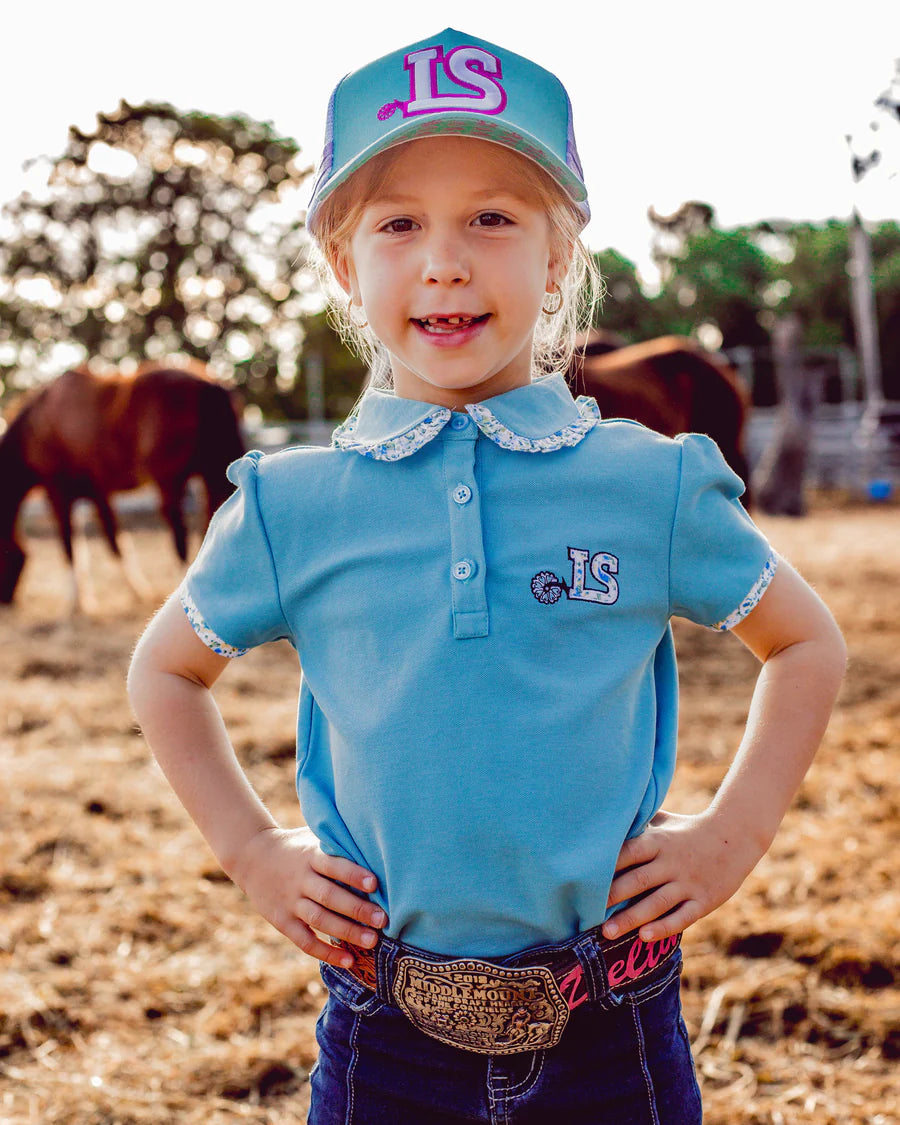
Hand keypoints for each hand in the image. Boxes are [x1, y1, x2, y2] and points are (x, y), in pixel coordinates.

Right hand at [229, 825, 386, 967]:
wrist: (252, 856)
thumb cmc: (296, 846)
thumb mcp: (312, 837)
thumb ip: (336, 843)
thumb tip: (375, 846)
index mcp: (310, 856)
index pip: (332, 865)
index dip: (352, 874)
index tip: (374, 883)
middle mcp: (300, 880)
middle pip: (329, 896)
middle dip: (357, 909)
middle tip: (382, 920)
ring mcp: (290, 902)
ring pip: (319, 920)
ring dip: (346, 932)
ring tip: (372, 941)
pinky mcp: (283, 921)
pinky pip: (305, 941)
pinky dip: (326, 952)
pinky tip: (349, 961)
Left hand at [601, 808, 763, 942]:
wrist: (736, 836)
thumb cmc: (689, 828)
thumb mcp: (664, 820)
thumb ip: (638, 822)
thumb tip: (604, 817)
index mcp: (659, 842)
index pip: (628, 853)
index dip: (606, 866)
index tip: (583, 878)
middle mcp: (671, 862)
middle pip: (638, 881)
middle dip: (612, 897)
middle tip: (586, 912)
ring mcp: (688, 883)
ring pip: (657, 903)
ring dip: (631, 919)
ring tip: (607, 932)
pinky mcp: (703, 900)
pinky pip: (682, 917)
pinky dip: (663, 927)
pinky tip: (644, 937)